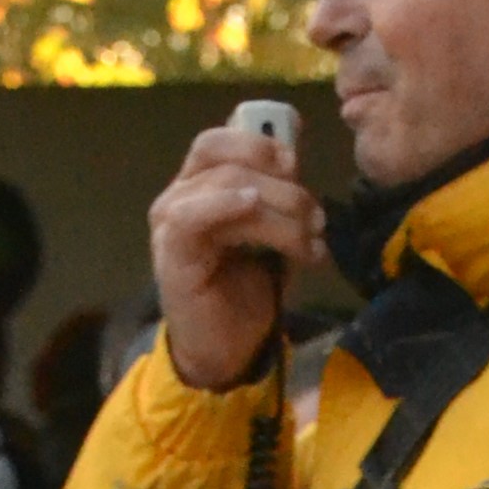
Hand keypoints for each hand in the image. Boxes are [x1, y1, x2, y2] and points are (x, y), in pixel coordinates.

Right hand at [149, 118, 328, 392]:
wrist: (228, 348)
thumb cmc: (249, 289)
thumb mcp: (273, 231)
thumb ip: (277, 191)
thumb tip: (294, 144)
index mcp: (204, 184)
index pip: (224, 140)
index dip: (263, 143)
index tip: (299, 168)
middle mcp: (182, 194)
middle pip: (230, 160)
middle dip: (283, 184)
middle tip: (317, 218)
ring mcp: (172, 221)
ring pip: (227, 185)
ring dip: (278, 210)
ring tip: (308, 242)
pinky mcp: (172, 252)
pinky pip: (192, 215)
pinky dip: (225, 204)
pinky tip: (251, 207)